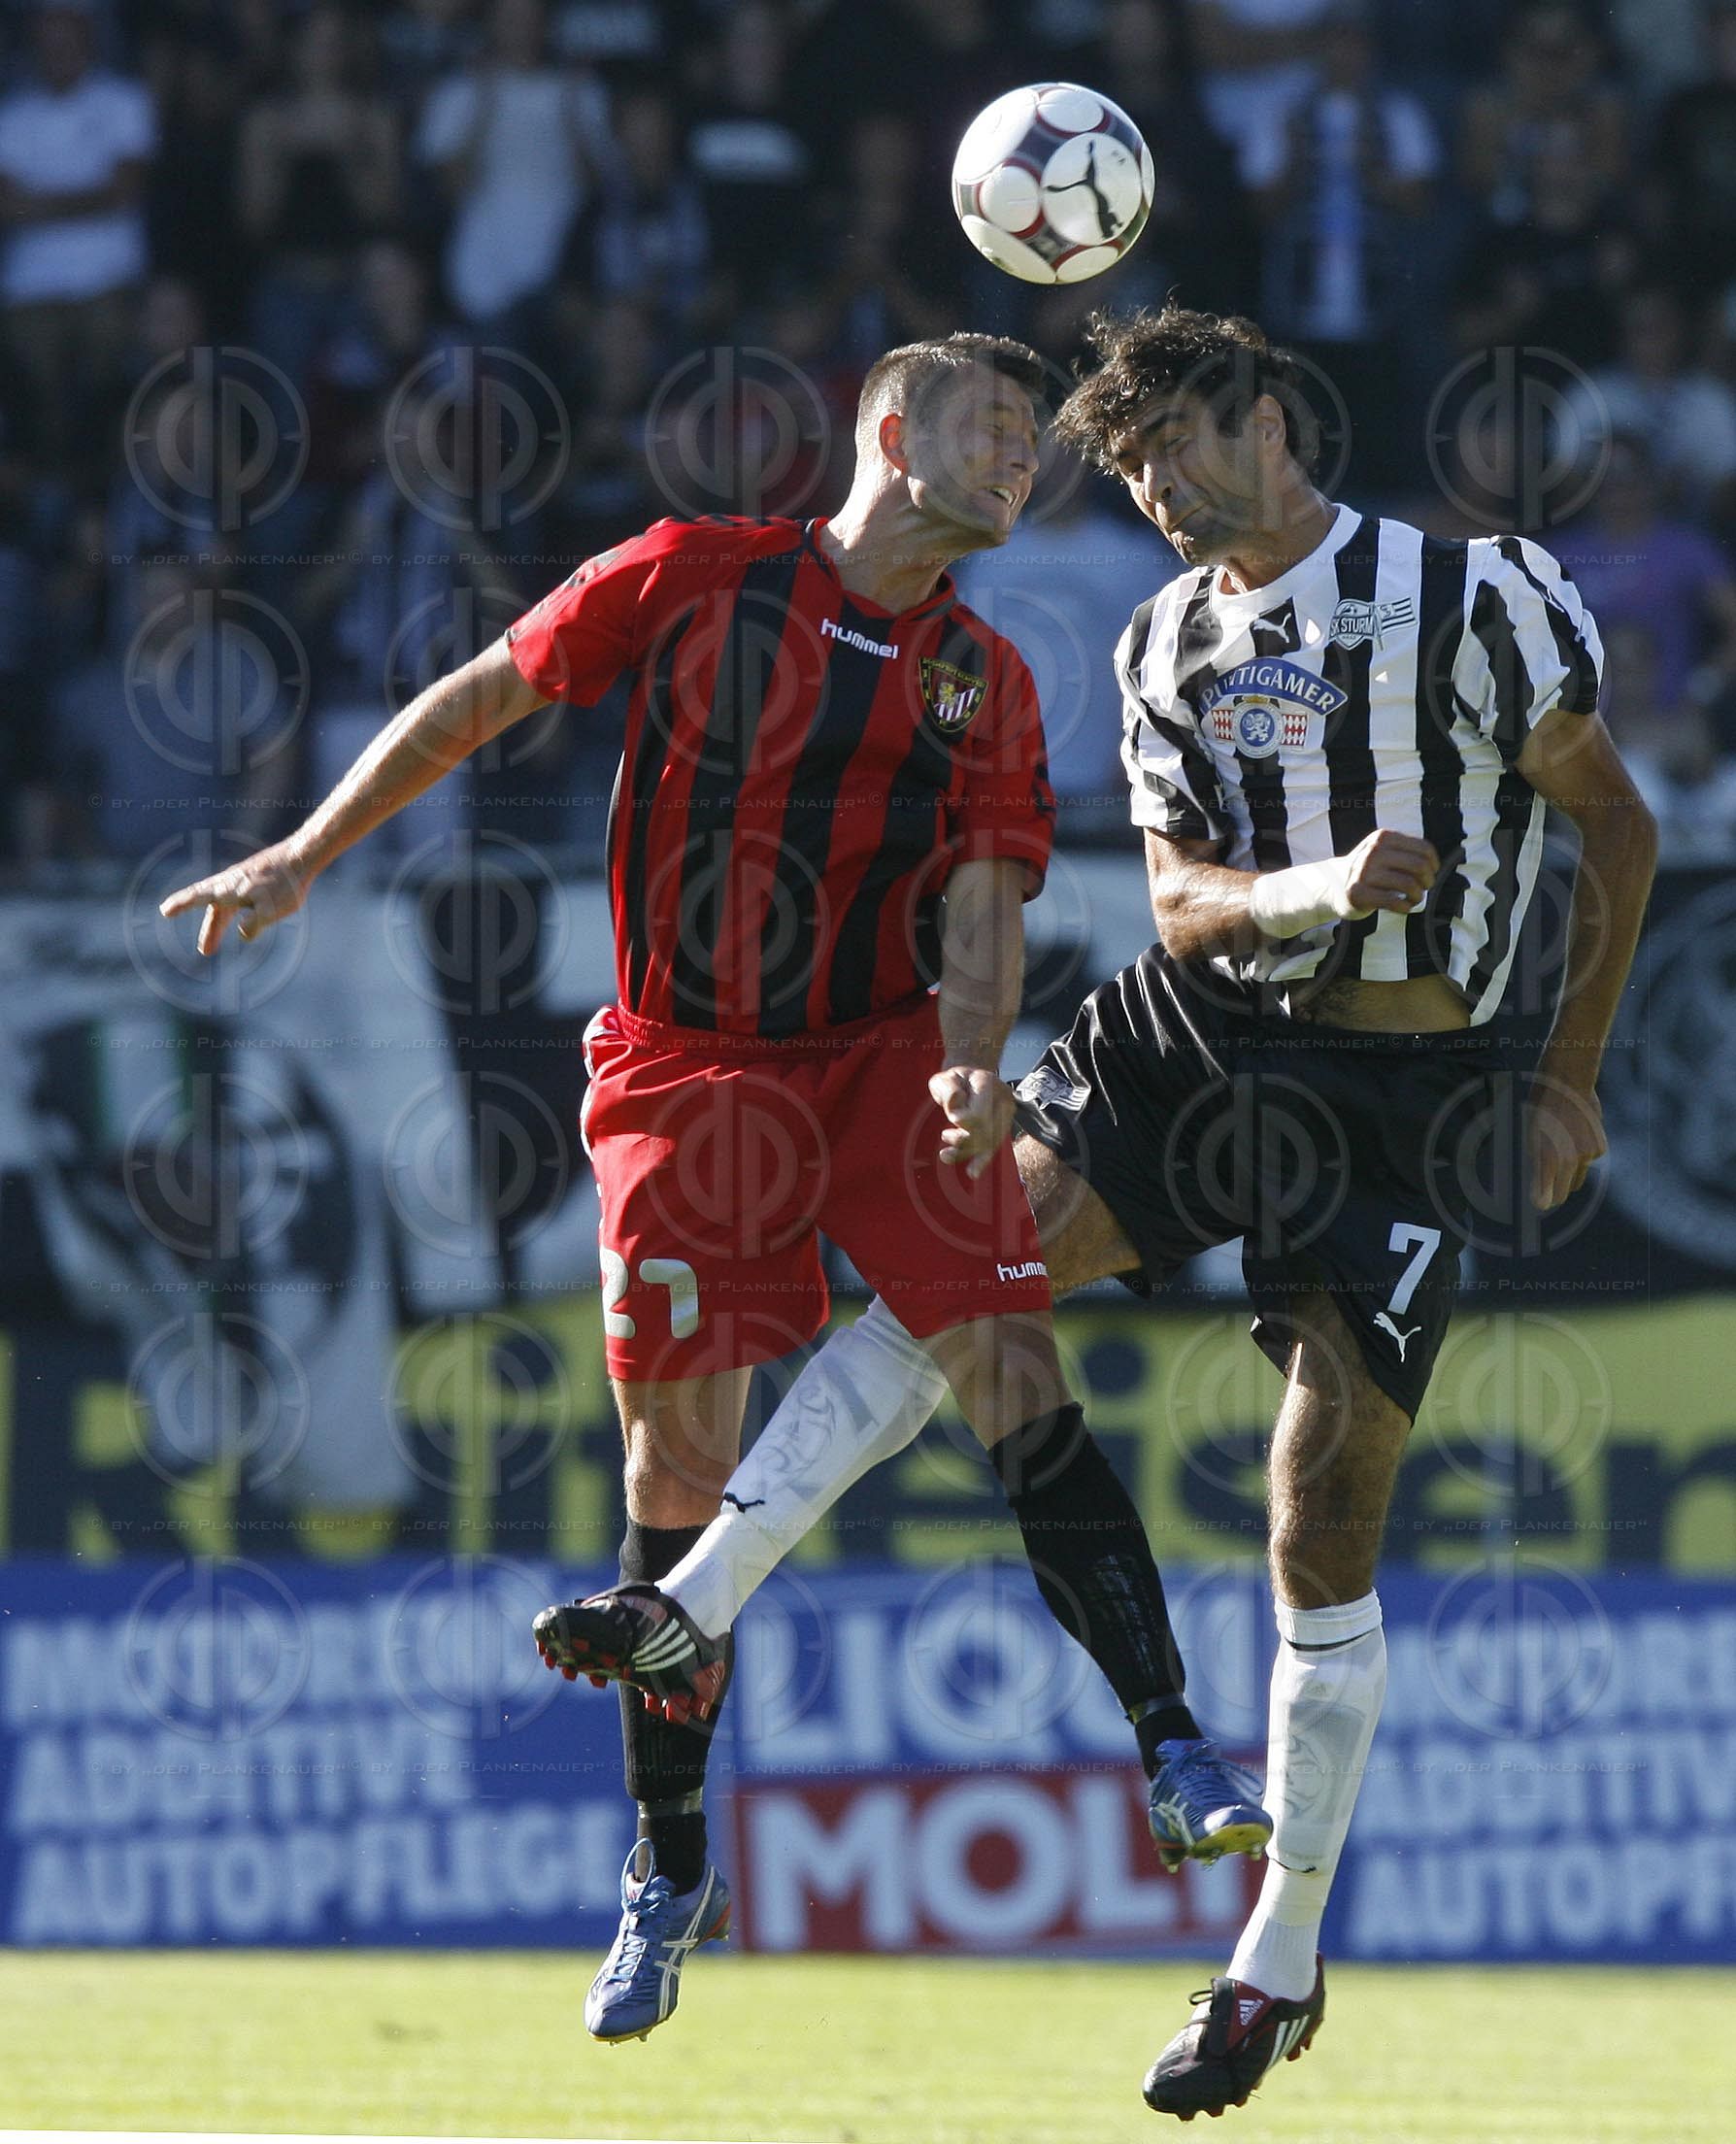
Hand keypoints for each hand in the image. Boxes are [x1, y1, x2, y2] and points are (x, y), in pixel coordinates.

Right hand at [157, 842, 312, 954]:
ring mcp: (242, 882)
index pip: (197, 897)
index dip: (180, 904)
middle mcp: (230, 884)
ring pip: (223, 907)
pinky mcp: (255, 881)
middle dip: (208, 931)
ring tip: (211, 947)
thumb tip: (242, 934)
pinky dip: (229, 914)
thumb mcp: (271, 909)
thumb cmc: (286, 884)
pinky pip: (234, 902)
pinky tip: (236, 920)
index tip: (164, 910)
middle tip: (206, 951)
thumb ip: (255, 923)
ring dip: (216, 926)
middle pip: (212, 911)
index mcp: (228, 889)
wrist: (301, 857)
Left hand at [929, 1066, 1014, 1179]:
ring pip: (990, 1142)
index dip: (962, 1123)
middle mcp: (1002, 1097)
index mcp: (986, 1082)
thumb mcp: (943, 1079)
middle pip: (985, 1131)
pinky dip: (981, 1160)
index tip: (950, 1120)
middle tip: (945, 1135)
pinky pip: (993, 1146)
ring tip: (945, 1155)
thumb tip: (957, 1106)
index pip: (978, 1114)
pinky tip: (972, 1172)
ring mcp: (1006, 1112)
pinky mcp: (1004, 1125)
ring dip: (966, 1152)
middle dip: (963, 1140)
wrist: (969, 1078)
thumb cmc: (953, 1080)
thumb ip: (948, 1090)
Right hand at [1341, 829, 1439, 916]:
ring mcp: (1363, 871)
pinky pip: (1394, 902)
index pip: (1424, 849)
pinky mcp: (1358, 892)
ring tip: (1414, 899)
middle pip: (1419, 866)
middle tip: (1424, 889)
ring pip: (1409, 884)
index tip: (1431, 874)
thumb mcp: (1384, 851)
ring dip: (1418, 896)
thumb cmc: (1370, 871)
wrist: (1334, 885)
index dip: (1434, 865)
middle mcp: (1372, 851)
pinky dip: (1405, 907)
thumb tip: (1435, 867)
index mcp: (1383, 837)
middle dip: (1428, 881)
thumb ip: (1407, 852)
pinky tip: (1403, 907)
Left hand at [1528, 1076, 1606, 1211]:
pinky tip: (1575, 1136)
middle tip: (1546, 1187)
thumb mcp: (1529, 1135)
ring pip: (1577, 1177)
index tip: (1537, 1203)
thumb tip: (1537, 1184)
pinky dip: (1581, 1155)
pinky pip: (1588, 1161)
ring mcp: (1587, 1155)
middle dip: (1554, 1192)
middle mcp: (1569, 1161)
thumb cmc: (1541, 1107)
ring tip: (1560, 1149)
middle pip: (1563, 1193)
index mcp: (1548, 1160)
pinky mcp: (1599, 1148)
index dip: (1541, 1202)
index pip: (1545, 1198)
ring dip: (1568, 1172)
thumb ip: (1535, 1162)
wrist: (1568, 1082)